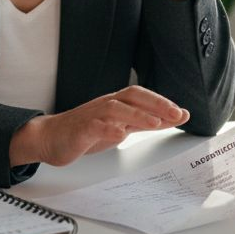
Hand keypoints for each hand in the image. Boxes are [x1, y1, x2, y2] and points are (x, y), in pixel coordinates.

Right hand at [9, 85, 189, 166]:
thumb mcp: (121, 127)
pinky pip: (95, 126)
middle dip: (156, 104)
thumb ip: (145, 122)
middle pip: (133, 96)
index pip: (143, 96)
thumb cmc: (86, 131)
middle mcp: (107, 105)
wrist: (50, 138)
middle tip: (176, 114)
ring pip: (116, 109)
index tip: (183, 113)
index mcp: (117, 103)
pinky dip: (108, 129)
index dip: (163, 102)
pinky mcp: (80, 129)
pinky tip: (119, 135)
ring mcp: (93, 115)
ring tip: (155, 124)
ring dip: (137, 115)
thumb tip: (174, 118)